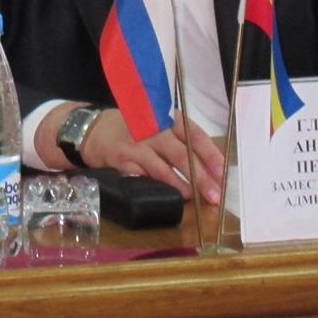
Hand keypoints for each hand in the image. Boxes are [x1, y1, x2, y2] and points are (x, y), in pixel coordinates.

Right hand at [45, 105, 223, 203]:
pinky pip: (140, 176)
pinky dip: (153, 187)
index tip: (223, 174)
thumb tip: (210, 169)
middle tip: (214, 195)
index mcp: (167, 118)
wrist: (94, 128)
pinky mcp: (121, 160)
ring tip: (193, 198)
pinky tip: (163, 196)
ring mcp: (136, 145)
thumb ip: (180, 141)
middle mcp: (153, 129)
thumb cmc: (134, 129)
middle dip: (200, 177)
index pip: (195, 136)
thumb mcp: (158, 124)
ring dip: (179, 185)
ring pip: (161, 167)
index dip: (211, 156)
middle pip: (181, 154)